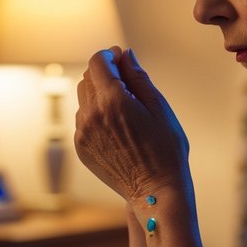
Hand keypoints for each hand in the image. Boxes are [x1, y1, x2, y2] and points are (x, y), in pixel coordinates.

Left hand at [74, 47, 189, 202]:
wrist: (155, 192)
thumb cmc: (165, 150)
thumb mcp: (159, 108)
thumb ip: (138, 77)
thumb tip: (125, 54)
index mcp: (112, 101)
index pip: (98, 62)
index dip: (110, 55)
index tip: (122, 58)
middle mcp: (92, 115)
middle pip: (88, 78)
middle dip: (105, 73)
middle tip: (127, 83)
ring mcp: (83, 133)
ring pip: (84, 98)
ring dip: (99, 94)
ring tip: (124, 108)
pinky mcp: (81, 147)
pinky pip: (83, 120)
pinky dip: (96, 115)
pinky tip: (117, 127)